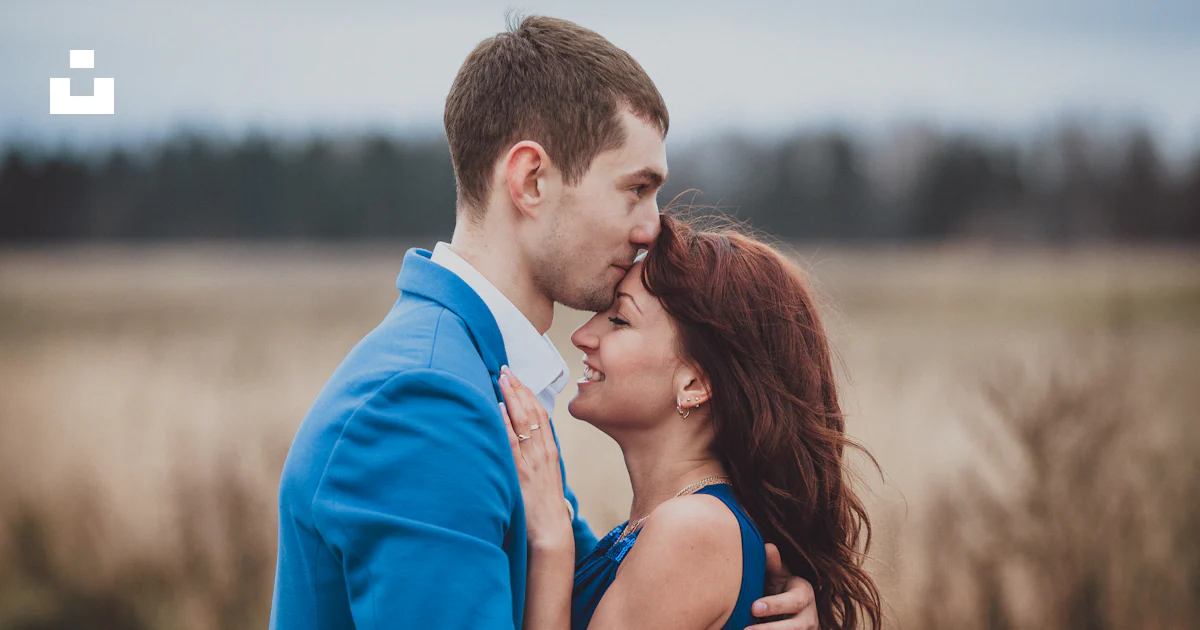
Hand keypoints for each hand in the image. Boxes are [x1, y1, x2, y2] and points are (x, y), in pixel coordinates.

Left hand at [499, 367, 573, 553]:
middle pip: (532, 412)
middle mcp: (543, 452)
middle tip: (506, 370)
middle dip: (519, 389)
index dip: (529, 394)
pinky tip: (499, 408)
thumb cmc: (545, 508)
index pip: (541, 414)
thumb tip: (522, 443)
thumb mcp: (546, 477)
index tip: (518, 379)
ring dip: (511, 398)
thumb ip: (536, 459)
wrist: (551, 531)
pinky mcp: (520, 473)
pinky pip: (512, 443)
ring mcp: (532, 461)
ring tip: (501, 379)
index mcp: (550, 452)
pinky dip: (506, 424)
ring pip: (523, 422)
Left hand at [748, 543, 817, 628]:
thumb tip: (768, 548)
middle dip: (770, 629)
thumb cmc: (779, 587)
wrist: (788, 609)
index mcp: (805, 594)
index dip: (775, 605)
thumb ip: (773, 564)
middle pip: (796, 627)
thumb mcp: (778, 575)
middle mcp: (809, 616)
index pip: (795, 601)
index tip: (754, 608)